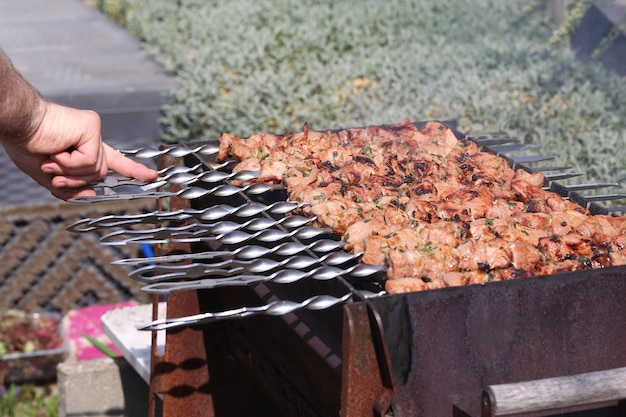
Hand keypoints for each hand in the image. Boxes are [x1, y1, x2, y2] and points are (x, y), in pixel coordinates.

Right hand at [2, 101, 157, 199]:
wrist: (17, 126)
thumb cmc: (27, 145)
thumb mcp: (49, 176)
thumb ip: (70, 188)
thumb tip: (91, 195)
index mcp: (84, 149)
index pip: (115, 161)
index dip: (133, 170)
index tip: (151, 176)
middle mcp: (92, 140)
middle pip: (100, 174)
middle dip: (76, 180)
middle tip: (53, 170)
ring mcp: (94, 132)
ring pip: (97, 170)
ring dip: (71, 172)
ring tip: (52, 159)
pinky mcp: (92, 127)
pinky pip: (90, 161)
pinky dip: (71, 163)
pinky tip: (58, 152)